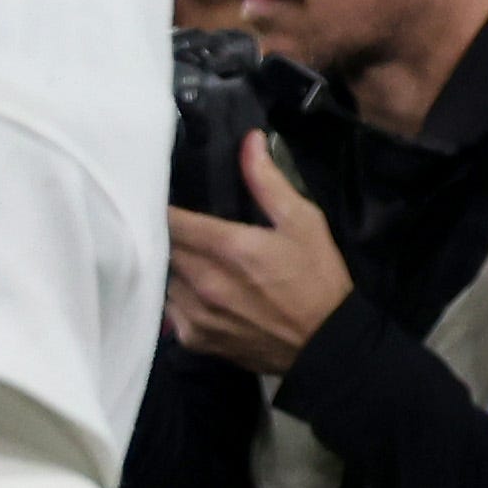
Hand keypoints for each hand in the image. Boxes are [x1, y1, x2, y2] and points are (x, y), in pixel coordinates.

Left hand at [164, 129, 354, 378]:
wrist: (327, 346)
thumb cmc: (318, 279)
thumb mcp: (303, 222)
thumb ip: (267, 181)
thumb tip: (249, 140)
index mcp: (227, 247)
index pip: (169, 218)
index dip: (161, 205)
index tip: (160, 195)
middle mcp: (203, 281)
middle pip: (162, 247)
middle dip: (166, 234)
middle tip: (177, 223)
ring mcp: (195, 313)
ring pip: (163, 278)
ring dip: (172, 266)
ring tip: (187, 256)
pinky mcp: (195, 339)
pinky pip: (169, 309)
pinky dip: (177, 297)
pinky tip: (195, 289)